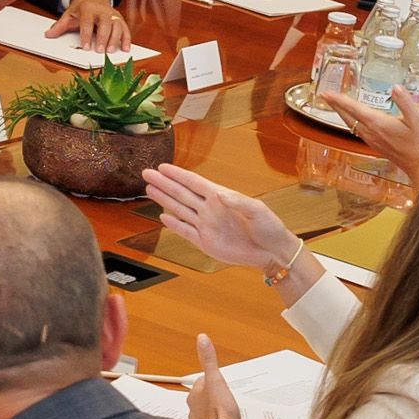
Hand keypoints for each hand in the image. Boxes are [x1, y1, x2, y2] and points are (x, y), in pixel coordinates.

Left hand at [59, 0, 134, 56]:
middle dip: (103, 37)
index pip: (87, 22)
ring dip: (115, 39)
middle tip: (100, 50)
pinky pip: (125, 28)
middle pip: (105, 23)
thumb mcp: (69, 15)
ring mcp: (112, 14)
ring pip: (117, 26)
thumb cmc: (81, 8)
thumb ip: (59, 26)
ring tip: (111, 51)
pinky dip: (126, 39)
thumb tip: (48, 35)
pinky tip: (125, 48)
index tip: (85, 47)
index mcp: (88, 8)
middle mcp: (102, 10)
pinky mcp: (119, 18)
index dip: (86, 34)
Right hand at [147, 163, 300, 273]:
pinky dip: (173, 224)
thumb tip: (218, 195)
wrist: (270, 251)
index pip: (194, 183)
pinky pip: (185, 231)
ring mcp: (206, 225)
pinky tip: (163, 216)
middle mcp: (210, 209)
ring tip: (149, 189)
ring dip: (164, 199)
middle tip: (147, 173)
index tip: (163, 167)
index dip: (177, 175)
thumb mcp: (257, 210)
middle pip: (181, 193)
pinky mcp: (205, 242)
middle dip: (164, 183)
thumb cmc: (269, 227)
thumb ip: (237, 201)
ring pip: (179, 209)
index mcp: (221, 197)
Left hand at [185, 330, 243, 418]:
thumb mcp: (216, 380)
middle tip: (222, 399)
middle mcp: (192, 408)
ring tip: (222, 414)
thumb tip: (202, 338)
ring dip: (212, 412)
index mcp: (195, 393)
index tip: (218, 384)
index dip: (212, 382)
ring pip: (204, 413)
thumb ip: (208, 360)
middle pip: (202, 398)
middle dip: (211, 398)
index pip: (202, 383)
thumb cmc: (220, 411)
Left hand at [334, 87, 418, 187]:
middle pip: (347, 116)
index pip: (353, 108)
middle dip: (335, 105)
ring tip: (335, 105)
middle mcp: (371, 132)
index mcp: (378, 123)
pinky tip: (352, 120)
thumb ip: (405, 102)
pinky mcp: (375, 145)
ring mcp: (371, 140)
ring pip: (350, 124)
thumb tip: (395, 88)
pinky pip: (357, 131)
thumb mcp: (417, 118)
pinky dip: (350, 121)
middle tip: (325, 96)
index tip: (326, 93)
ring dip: (341, 113)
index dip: (338, 100)